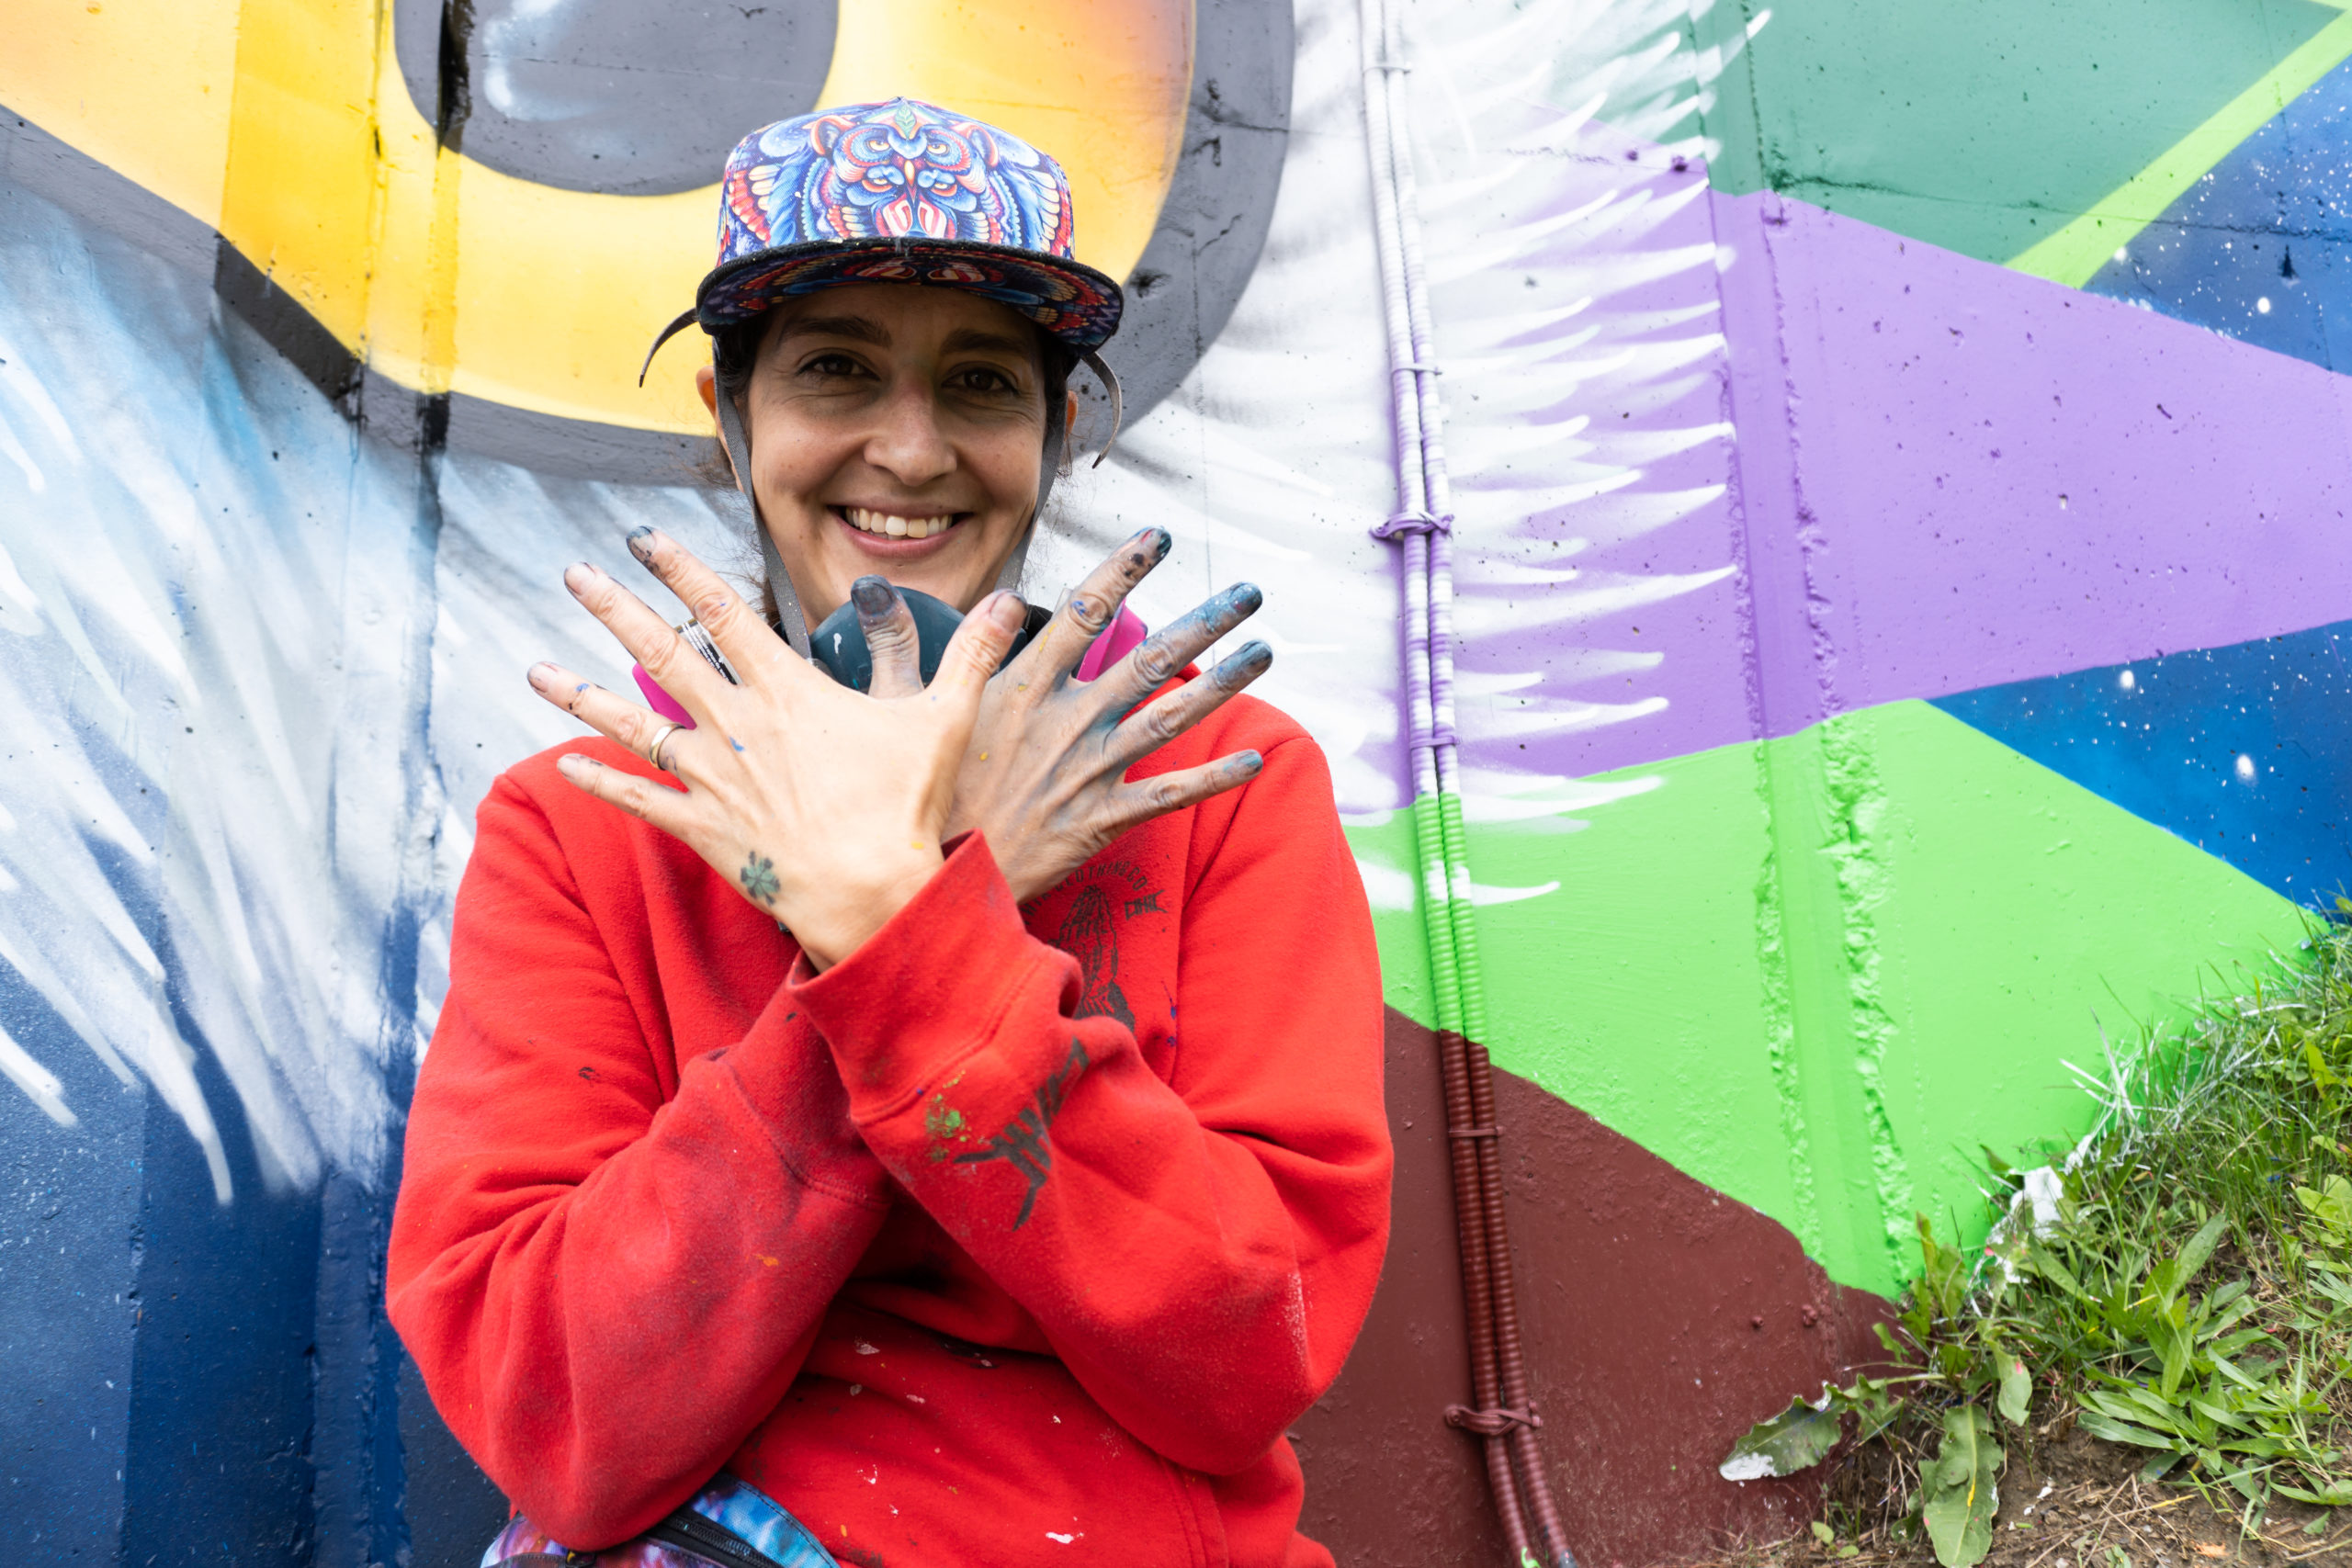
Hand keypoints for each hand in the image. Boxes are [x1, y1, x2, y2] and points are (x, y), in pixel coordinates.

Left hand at [527, 529, 1028, 968]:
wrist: (873, 898)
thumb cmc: (908, 810)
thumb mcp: (945, 721)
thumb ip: (970, 656)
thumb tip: (1014, 604)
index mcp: (786, 691)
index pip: (722, 611)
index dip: (680, 568)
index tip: (643, 536)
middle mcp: (738, 725)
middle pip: (662, 653)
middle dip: (614, 608)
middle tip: (574, 573)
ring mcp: (714, 778)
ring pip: (634, 724)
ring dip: (581, 693)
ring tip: (534, 667)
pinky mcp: (706, 830)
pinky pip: (641, 801)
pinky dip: (601, 783)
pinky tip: (564, 766)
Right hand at [861, 527, 1271, 903]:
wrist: (929, 887)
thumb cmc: (914, 799)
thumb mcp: (896, 714)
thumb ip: (893, 646)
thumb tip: (875, 590)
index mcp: (1019, 688)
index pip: (1080, 612)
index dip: (1123, 570)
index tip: (1156, 537)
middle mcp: (1063, 721)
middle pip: (1148, 658)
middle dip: (1204, 620)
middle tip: (1248, 591)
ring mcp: (1087, 770)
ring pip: (1170, 717)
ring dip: (1222, 682)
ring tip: (1265, 651)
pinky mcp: (1099, 821)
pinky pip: (1167, 795)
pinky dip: (1211, 778)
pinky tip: (1252, 758)